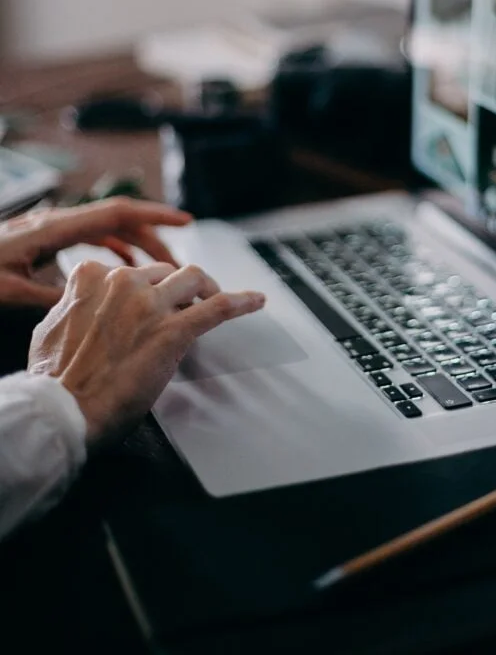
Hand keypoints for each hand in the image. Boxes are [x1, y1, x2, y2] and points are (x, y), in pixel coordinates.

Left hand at [0, 197, 193, 308]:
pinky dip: (113, 250)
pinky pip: (88, 238)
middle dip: (153, 237)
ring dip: (135, 246)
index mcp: (54, 229)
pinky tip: (122, 270)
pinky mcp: (42, 241)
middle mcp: (55, 222)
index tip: (186, 222)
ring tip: (159, 271)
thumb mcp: (11, 294)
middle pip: (118, 220)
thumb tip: (97, 303)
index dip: (155, 216)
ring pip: (105, 230)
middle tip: (179, 265)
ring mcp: (49, 230)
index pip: (117, 213)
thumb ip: (54, 296)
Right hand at [28, 260, 265, 446]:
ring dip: (207, 288)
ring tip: (215, 299)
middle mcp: (123, 283)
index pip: (131, 270)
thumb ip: (75, 305)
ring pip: (194, 278)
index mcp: (91, 278)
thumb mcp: (51, 327)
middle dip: (176, 290)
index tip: (150, 302)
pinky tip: (256, 300)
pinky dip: (241, 301)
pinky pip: (218, 308)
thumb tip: (83, 304)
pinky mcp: (173, 331)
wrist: (64, 412)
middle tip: (183, 309)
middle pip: (165, 272)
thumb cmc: (55, 381)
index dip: (144, 288)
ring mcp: (150, 305)